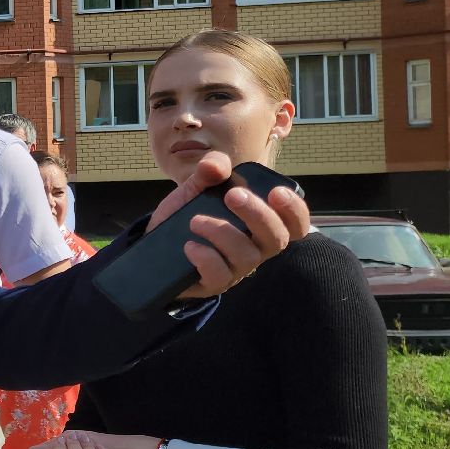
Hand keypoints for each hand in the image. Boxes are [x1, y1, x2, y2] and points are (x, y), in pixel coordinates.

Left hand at [147, 152, 309, 299]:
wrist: (154, 244)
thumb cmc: (185, 216)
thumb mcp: (195, 189)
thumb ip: (208, 172)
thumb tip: (215, 165)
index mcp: (258, 225)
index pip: (294, 225)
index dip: (295, 210)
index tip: (277, 192)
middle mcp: (254, 249)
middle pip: (277, 239)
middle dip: (259, 214)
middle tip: (233, 195)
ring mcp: (235, 268)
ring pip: (247, 256)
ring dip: (222, 232)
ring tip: (195, 220)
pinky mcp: (212, 283)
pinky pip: (219, 275)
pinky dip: (205, 257)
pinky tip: (189, 245)